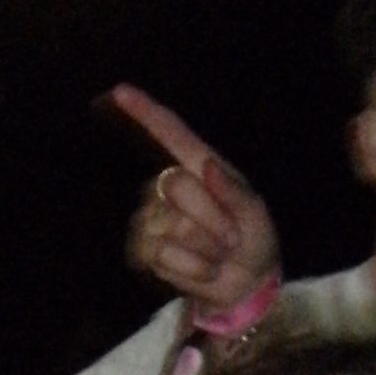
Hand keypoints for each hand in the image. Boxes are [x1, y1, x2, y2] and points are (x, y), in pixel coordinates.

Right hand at [110, 86, 280, 315]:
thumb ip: (233, 192)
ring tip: (216, 255)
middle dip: (212, 219)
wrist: (246, 283)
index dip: (144, 112)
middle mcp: (169, 185)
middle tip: (231, 239)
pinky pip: (161, 254)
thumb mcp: (254, 213)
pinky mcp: (143, 248)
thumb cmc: (252, 238)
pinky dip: (191, 268)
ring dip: (205, 249)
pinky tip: (202, 269)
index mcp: (199, 166)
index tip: (121, 91)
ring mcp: (152, 216)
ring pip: (172, 227)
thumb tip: (207, 166)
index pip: (169, 132)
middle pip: (177, 186)